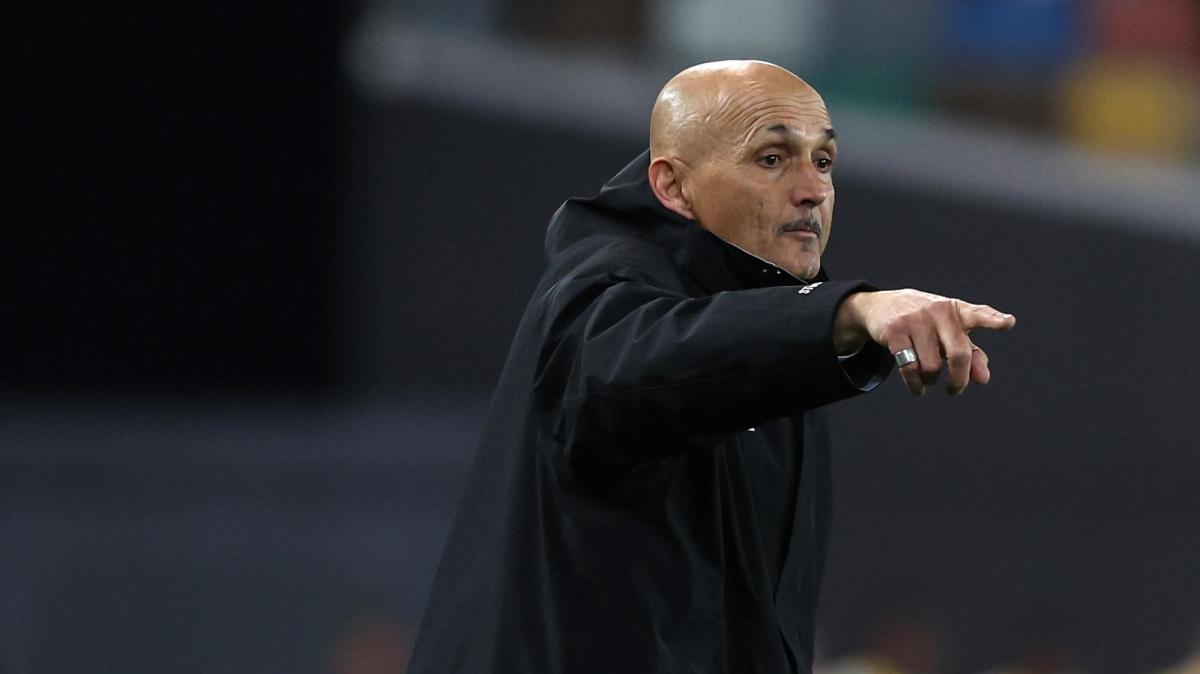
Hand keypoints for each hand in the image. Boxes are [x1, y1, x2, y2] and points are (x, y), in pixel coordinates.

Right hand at [835, 289, 1015, 395]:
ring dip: (931, 380)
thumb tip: (983, 379)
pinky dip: (916, 384)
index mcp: (957, 310)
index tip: (1008, 323)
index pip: (979, 314)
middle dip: (959, 379)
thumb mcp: (949, 333)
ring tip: (929, 378)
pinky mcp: (895, 331)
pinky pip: (909, 368)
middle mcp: (939, 311)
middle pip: (958, 354)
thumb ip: (972, 354)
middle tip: (954, 389)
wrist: (881, 306)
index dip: (994, 320)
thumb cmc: (926, 323)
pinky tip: (919, 388)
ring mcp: (915, 320)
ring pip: (931, 366)